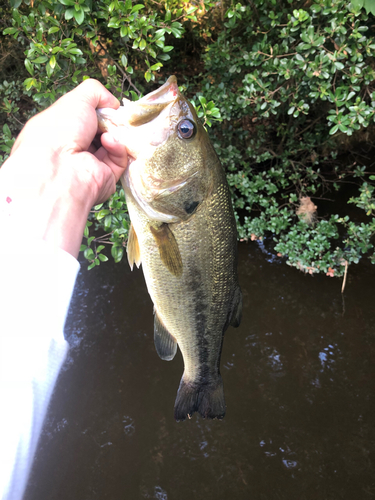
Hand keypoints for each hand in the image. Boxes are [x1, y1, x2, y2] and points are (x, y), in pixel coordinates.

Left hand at [0, 79, 127, 256]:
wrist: (60, 169)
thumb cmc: (59, 131)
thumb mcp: (76, 99)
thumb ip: (95, 91)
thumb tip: (113, 103)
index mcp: (59, 131)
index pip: (84, 119)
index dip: (97, 111)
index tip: (108, 106)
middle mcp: (73, 150)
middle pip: (101, 132)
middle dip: (111, 123)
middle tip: (115, 118)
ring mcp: (89, 165)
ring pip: (113, 145)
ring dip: (116, 135)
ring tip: (112, 131)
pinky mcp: (105, 178)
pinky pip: (119, 160)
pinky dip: (117, 148)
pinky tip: (109, 143)